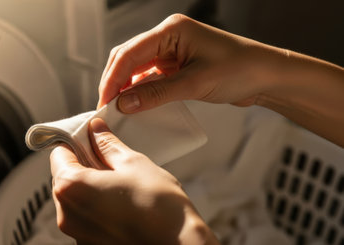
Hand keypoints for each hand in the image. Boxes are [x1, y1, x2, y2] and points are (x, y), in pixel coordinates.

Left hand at [50, 118, 218, 244]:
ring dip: (90, 186)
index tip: (93, 139)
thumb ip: (107, 144)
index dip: (76, 142)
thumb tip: (95, 130)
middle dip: (83, 165)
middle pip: (64, 178)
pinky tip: (121, 203)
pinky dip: (96, 206)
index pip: (59, 154)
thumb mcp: (133, 163)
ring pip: (74, 199)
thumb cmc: (159, 205)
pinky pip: (85, 217)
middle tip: (111, 160)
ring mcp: (77, 234)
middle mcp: (66, 214)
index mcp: (71, 188)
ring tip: (120, 184)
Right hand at [98, 13, 279, 110]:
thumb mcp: (195, 83)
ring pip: (138, 68)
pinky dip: (142, 91)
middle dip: (115, 82)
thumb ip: (156, 94)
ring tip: (119, 108)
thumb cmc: (240, 69)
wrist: (266, 76)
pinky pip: (151, 77)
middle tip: (107, 106)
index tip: (105, 101)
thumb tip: (124, 104)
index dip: (113, 78)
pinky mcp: (177, 65)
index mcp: (171, 30)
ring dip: (127, 87)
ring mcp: (172, 51)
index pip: (130, 52)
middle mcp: (168, 37)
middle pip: (129, 58)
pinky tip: (137, 104)